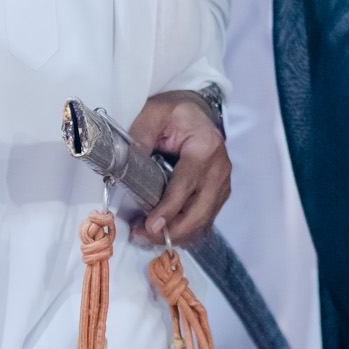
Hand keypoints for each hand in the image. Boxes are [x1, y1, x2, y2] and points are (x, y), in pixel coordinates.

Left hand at [129, 91, 231, 247]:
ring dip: (176, 234)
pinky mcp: (218, 193)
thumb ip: (140, 136)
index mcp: (206, 146)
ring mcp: (222, 182)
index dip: (168, 209)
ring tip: (146, 236)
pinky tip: (162, 232)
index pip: (187, 185)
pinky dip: (184, 230)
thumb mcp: (153, 113)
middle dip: (172, 230)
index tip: (151, 225)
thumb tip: (126, 165)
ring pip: (204, 220)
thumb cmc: (174, 113)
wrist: (194, 112)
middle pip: (200, 211)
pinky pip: (204, 218)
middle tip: (142, 236)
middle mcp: (220, 168)